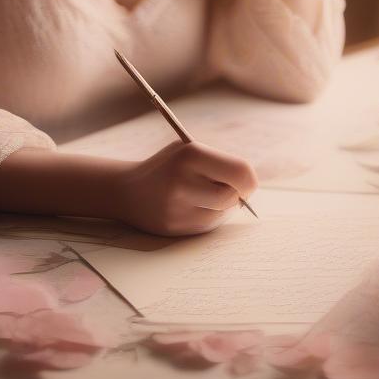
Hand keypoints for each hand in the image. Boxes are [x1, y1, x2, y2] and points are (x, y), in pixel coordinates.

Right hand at [115, 140, 258, 235]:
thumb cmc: (168, 166)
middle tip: (231, 189)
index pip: (240, 171)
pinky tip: (195, 207)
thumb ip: (220, 164)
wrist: (128, 190)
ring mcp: (178, 207)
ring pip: (222, 213)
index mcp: (190, 155)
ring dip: (224, 206)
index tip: (246, 181)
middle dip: (237, 195)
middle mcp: (183, 181)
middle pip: (232, 196)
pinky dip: (210, 216)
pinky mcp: (175, 227)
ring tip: (208, 196)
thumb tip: (250, 186)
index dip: (249, 179)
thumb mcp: (189, 151)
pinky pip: (208, 225)